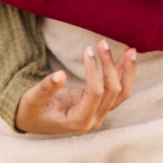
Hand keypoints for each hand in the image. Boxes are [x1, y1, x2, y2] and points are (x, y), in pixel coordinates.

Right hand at [15, 40, 136, 133]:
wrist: (33, 119)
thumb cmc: (32, 109)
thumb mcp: (33, 98)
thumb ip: (46, 88)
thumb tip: (60, 74)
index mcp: (78, 120)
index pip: (95, 93)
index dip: (94, 70)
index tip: (87, 50)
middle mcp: (93, 119)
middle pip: (113, 91)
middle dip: (110, 65)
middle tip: (102, 42)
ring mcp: (99, 113)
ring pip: (122, 93)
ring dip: (126, 70)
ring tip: (130, 50)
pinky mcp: (100, 105)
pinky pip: (118, 91)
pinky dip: (124, 74)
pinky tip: (126, 58)